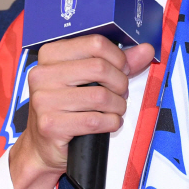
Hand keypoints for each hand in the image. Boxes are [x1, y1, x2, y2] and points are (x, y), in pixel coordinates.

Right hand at [9, 35, 153, 188]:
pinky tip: (108, 123)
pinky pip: (95, 120)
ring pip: (101, 96)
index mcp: (50, 55)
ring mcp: (44, 100)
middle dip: (120, 83)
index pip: (95, 43)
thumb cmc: (67, 108)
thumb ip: (116, 63)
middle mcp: (42, 74)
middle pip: (100, 67)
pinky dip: (111, 123)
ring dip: (118, 106)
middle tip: (120, 93)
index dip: (118, 57)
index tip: (122, 70)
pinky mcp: (50, 125)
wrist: (43, 145)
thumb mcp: (87, 79)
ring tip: (115, 110)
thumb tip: (146, 50)